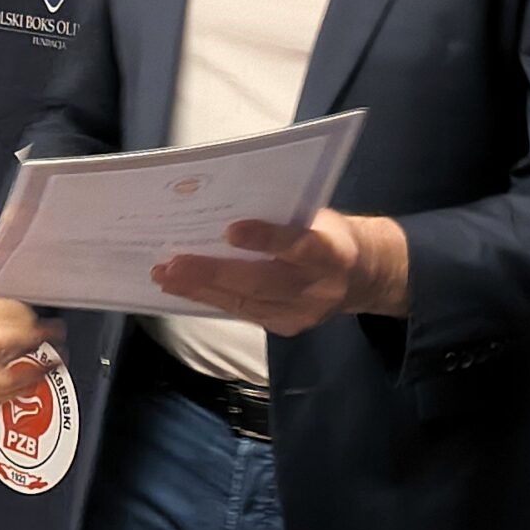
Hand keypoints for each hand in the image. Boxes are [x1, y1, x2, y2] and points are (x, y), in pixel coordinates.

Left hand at [152, 211, 408, 337]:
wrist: (364, 275)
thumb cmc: (329, 233)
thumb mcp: (318, 216)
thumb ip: (282, 214)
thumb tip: (223, 202)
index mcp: (333, 251)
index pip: (298, 244)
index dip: (265, 239)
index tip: (231, 229)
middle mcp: (318, 288)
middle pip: (261, 282)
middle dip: (212, 273)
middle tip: (172, 264)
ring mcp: (302, 314)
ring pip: (244, 303)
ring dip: (199, 289)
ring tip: (165, 276)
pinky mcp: (288, 327)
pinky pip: (243, 312)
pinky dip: (210, 298)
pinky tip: (183, 288)